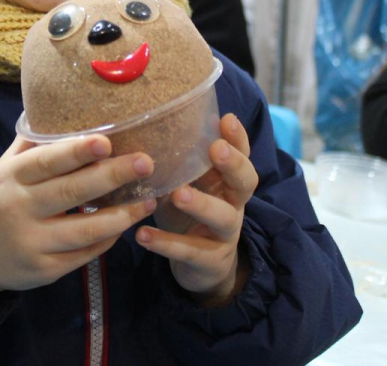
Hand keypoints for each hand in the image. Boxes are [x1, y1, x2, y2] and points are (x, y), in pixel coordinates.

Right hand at [0, 135, 155, 309]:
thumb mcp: (3, 169)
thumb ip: (32, 145)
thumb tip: (62, 108)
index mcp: (11, 178)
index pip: (47, 162)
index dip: (76, 152)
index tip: (107, 141)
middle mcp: (20, 210)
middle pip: (71, 193)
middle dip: (112, 177)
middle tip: (146, 162)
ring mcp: (32, 243)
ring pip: (84, 230)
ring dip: (122, 215)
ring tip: (149, 200)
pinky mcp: (44, 271)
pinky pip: (83, 255)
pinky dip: (107, 239)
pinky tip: (126, 224)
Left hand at [138, 113, 256, 305]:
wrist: (202, 268)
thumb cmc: (189, 214)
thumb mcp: (188, 185)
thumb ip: (179, 161)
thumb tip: (148, 122)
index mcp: (227, 181)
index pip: (241, 155)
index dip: (238, 138)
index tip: (226, 119)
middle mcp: (233, 204)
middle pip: (244, 182)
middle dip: (232, 164)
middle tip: (216, 148)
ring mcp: (224, 234)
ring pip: (222, 217)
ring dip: (201, 204)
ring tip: (177, 194)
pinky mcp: (209, 261)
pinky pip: (190, 252)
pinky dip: (165, 243)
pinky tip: (142, 235)